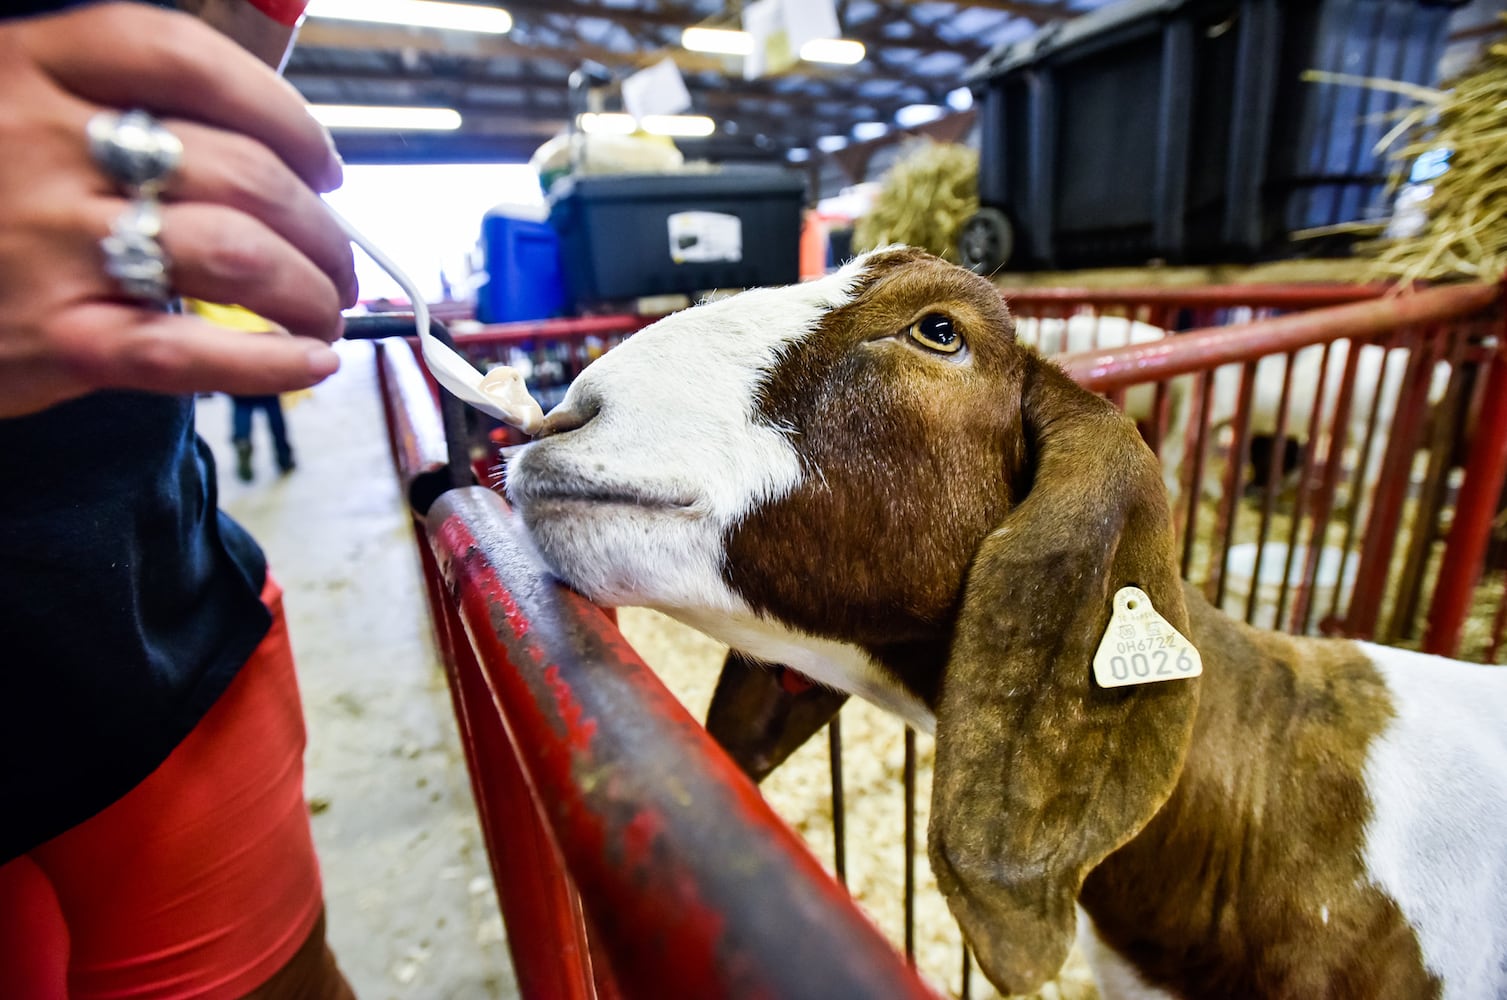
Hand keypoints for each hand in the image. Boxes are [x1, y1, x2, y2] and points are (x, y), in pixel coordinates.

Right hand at [0, 2, 357, 417]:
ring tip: (325, 308)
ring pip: (235, 255)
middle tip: (338, 259)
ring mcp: (49, 245)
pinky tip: (310, 362)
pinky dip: (270, 363)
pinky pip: (188, 353)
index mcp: (31, 66)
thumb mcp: (10, 109)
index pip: (188, 61)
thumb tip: (266, 157)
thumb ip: (111, 109)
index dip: (283, 114)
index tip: (323, 162)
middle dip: (321, 226)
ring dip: (312, 289)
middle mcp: (44, 146)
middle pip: (241, 173)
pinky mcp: (54, 339)